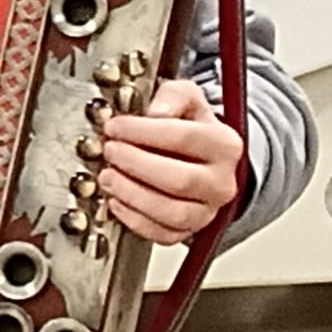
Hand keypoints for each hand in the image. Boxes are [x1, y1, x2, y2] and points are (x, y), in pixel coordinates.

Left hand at [98, 78, 242, 244]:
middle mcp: (221, 182)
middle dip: (135, 164)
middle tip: (110, 151)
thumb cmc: (188, 127)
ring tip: (107, 176)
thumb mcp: (185, 99)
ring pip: (172, 212)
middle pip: (179, 179)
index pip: (185, 138)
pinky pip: (162, 234)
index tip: (115, 127)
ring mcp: (207, 211)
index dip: (144, 132)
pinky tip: (115, 200)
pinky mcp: (189, 231)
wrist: (197, 159)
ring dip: (132, 194)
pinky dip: (134, 219)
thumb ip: (172, 96)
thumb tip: (156, 112)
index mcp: (225, 146)